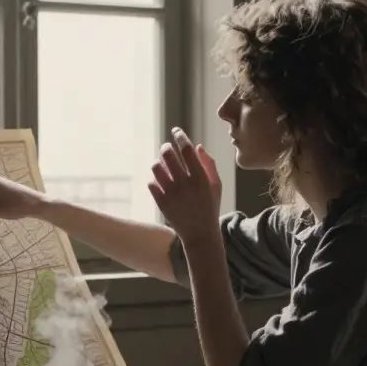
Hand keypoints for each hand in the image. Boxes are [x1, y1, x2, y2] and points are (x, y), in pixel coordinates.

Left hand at [148, 128, 222, 242]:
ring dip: (158, 163)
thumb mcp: (215, 185)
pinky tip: (160, 182)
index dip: (180, 136)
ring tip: (162, 166)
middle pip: (168, 154)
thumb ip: (209, 164)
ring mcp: (171, 194)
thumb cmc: (209, 207)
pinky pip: (151, 183)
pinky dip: (155, 180)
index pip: (186, 149)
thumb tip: (197, 146)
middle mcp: (185, 184)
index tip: (176, 131)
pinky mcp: (161, 203)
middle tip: (167, 149)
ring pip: (156, 167)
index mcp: (200, 178)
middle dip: (166, 147)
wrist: (200, 234)